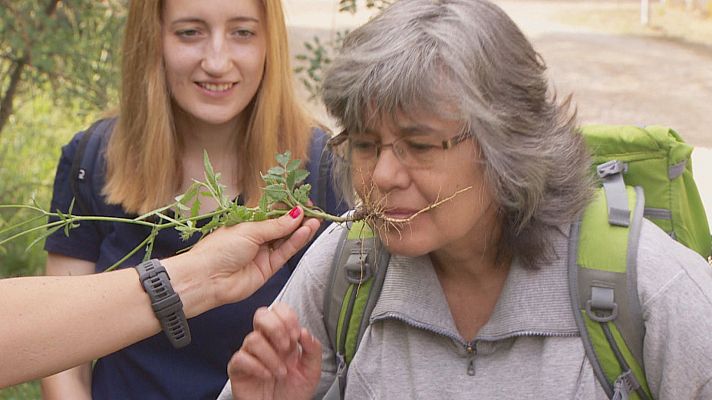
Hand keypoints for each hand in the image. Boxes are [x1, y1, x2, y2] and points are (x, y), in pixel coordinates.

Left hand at [167, 207, 320, 313]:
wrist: (206, 279)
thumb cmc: (218, 250)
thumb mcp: (249, 230)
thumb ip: (276, 225)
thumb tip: (295, 214)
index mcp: (247, 223)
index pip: (273, 212)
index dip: (288, 207)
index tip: (303, 202)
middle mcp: (256, 237)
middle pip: (282, 226)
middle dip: (298, 218)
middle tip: (313, 211)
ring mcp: (262, 253)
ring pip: (286, 239)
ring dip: (301, 230)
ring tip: (314, 221)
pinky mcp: (268, 268)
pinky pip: (285, 253)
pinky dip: (296, 242)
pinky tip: (305, 232)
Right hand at [228, 303, 321, 399]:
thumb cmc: (293, 392)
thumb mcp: (311, 371)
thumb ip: (313, 350)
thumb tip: (305, 332)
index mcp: (282, 337)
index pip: (278, 310)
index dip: (288, 318)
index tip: (296, 336)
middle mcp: (265, 342)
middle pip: (261, 315)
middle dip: (276, 328)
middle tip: (286, 347)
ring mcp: (250, 354)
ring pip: (253, 339)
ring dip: (271, 356)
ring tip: (281, 372)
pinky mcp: (238, 369)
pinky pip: (240, 358)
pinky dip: (257, 367)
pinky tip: (267, 376)